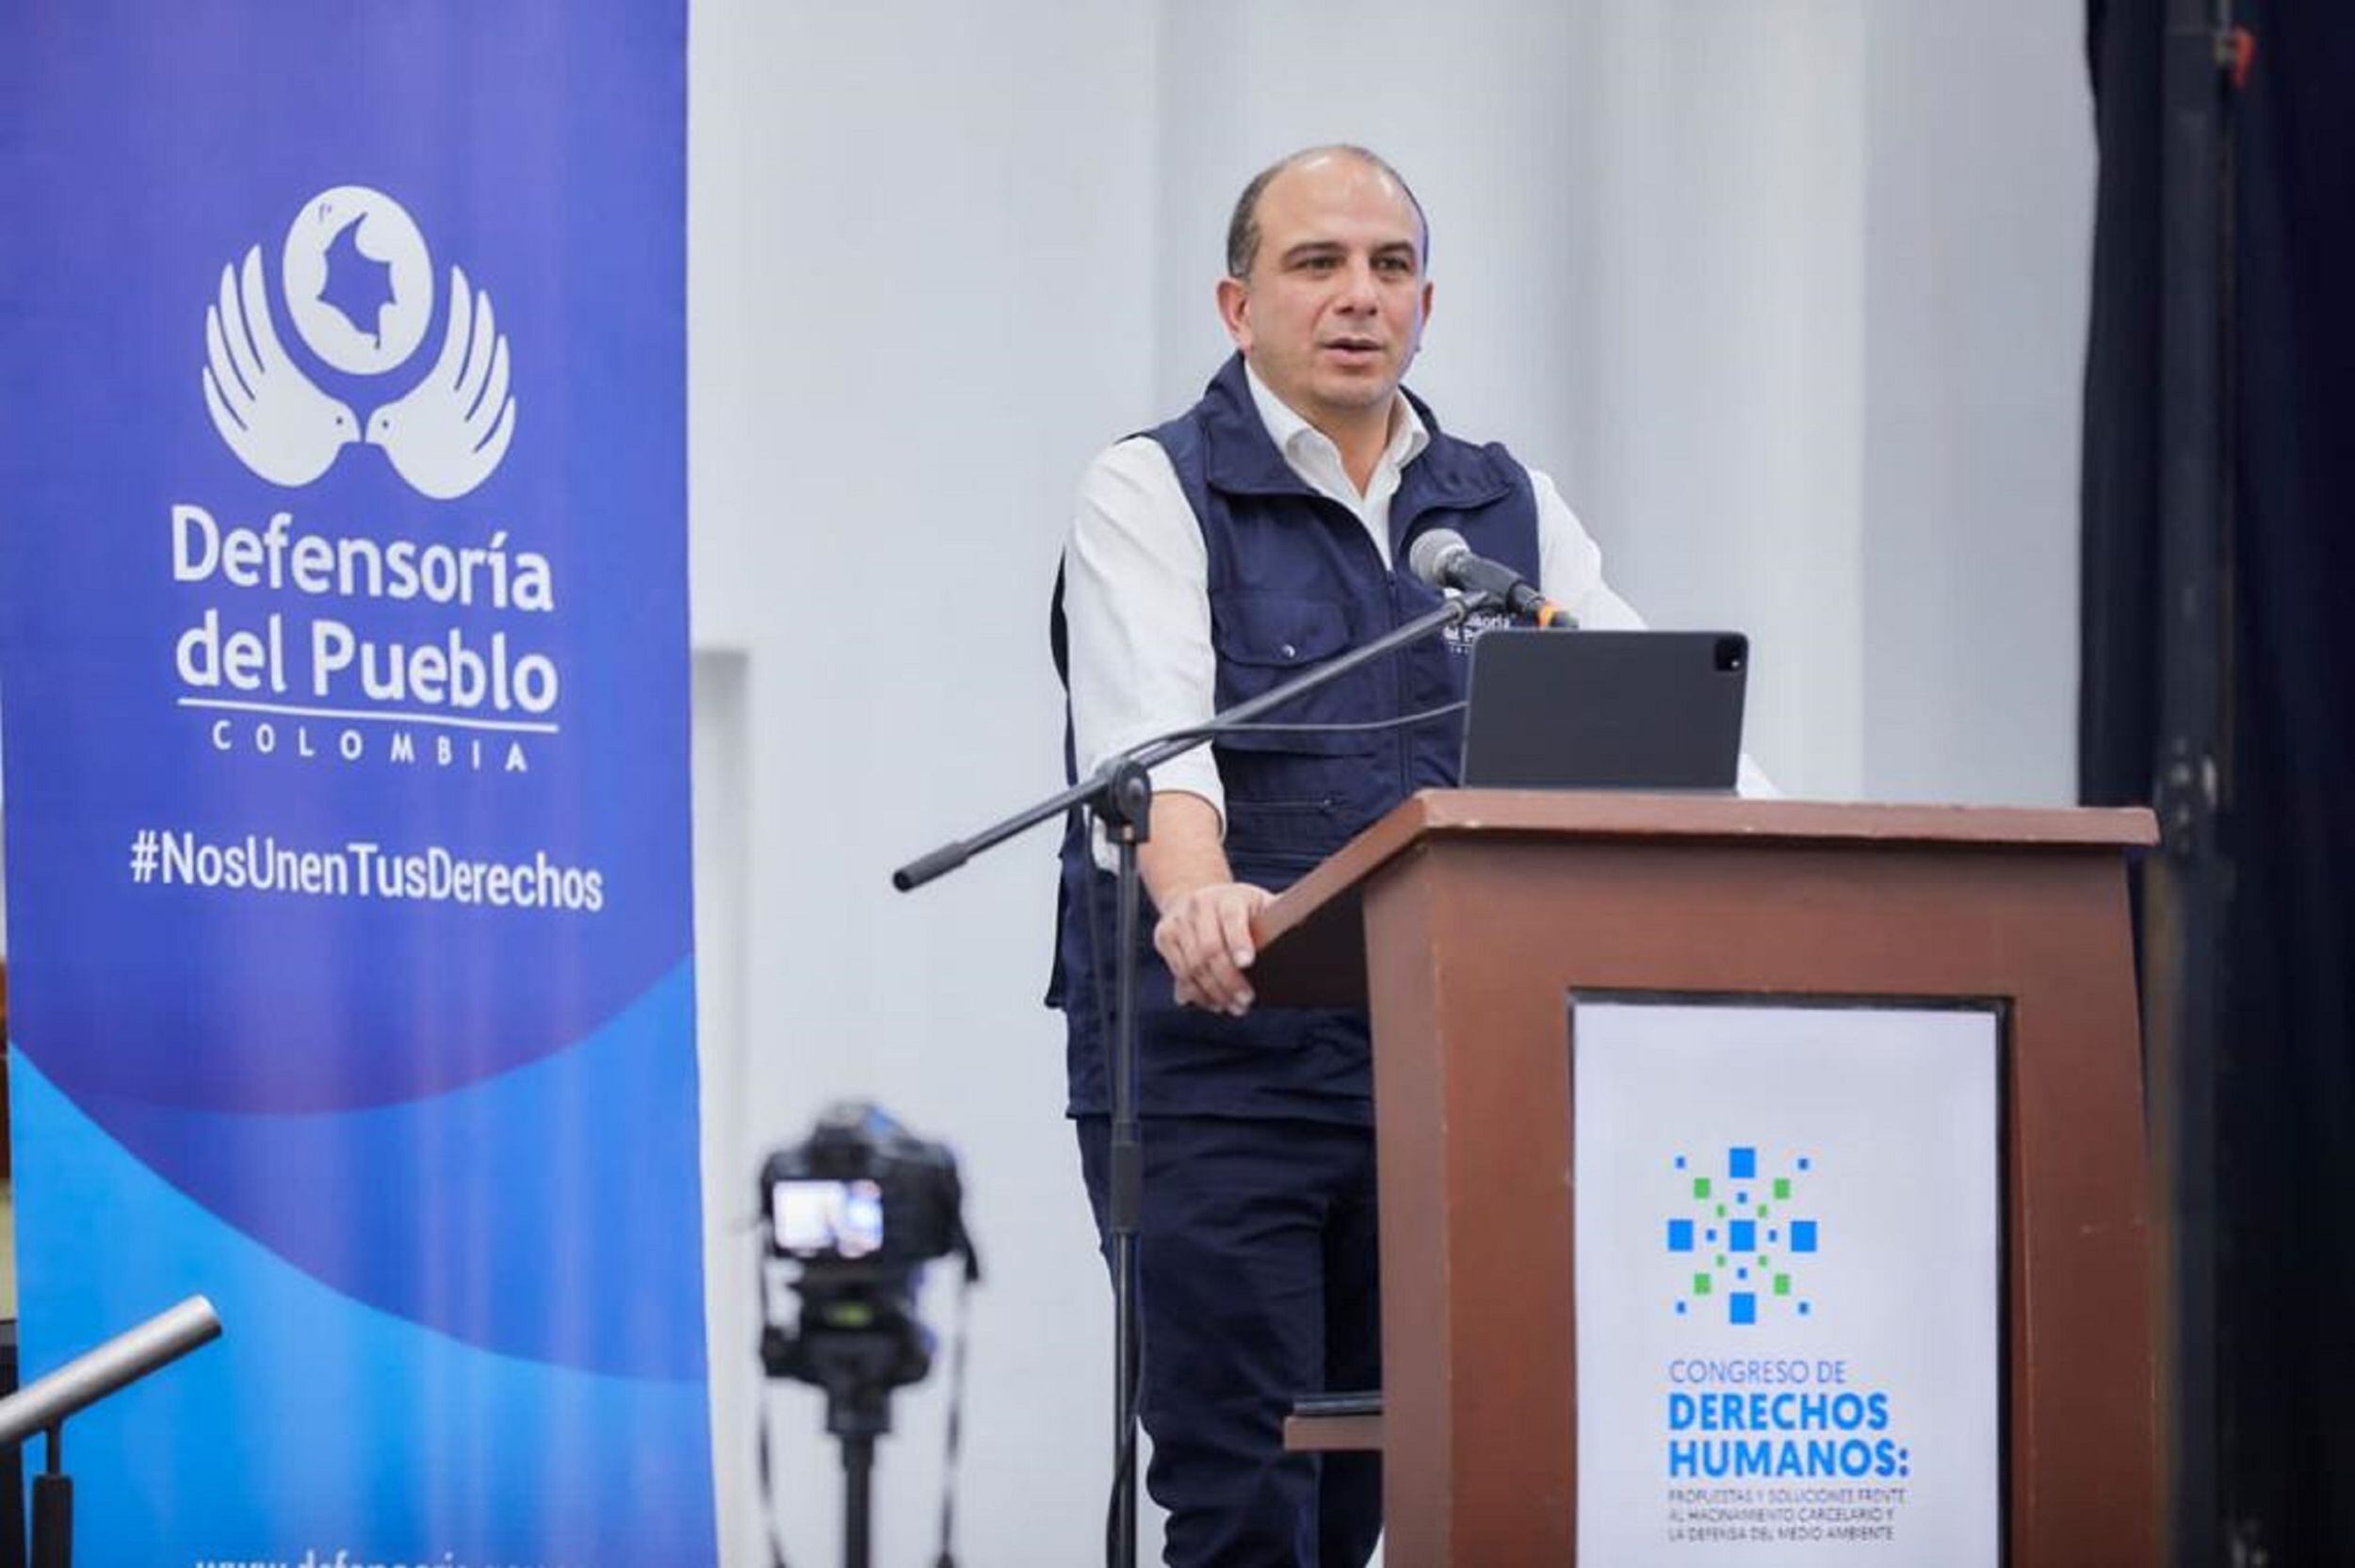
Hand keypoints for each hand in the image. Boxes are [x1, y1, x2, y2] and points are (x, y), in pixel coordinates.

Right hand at [1153, 881, 1272, 1015]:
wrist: (1196, 897)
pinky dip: (1196, 992)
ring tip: (1233, 1007)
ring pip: (1192, 965)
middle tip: (1246, 1001)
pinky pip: (1178, 971)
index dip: (1238, 941)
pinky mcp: (1164, 936)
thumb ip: (1283, 915)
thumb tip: (1309, 926)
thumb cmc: (1240, 907)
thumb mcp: (1262, 904)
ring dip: (1213, 992)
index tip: (1248, 963)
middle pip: (1210, 948)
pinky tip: (1213, 1002)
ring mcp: (1178, 920)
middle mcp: (1198, 905)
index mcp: (1227, 896)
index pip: (1231, 918)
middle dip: (1228, 980)